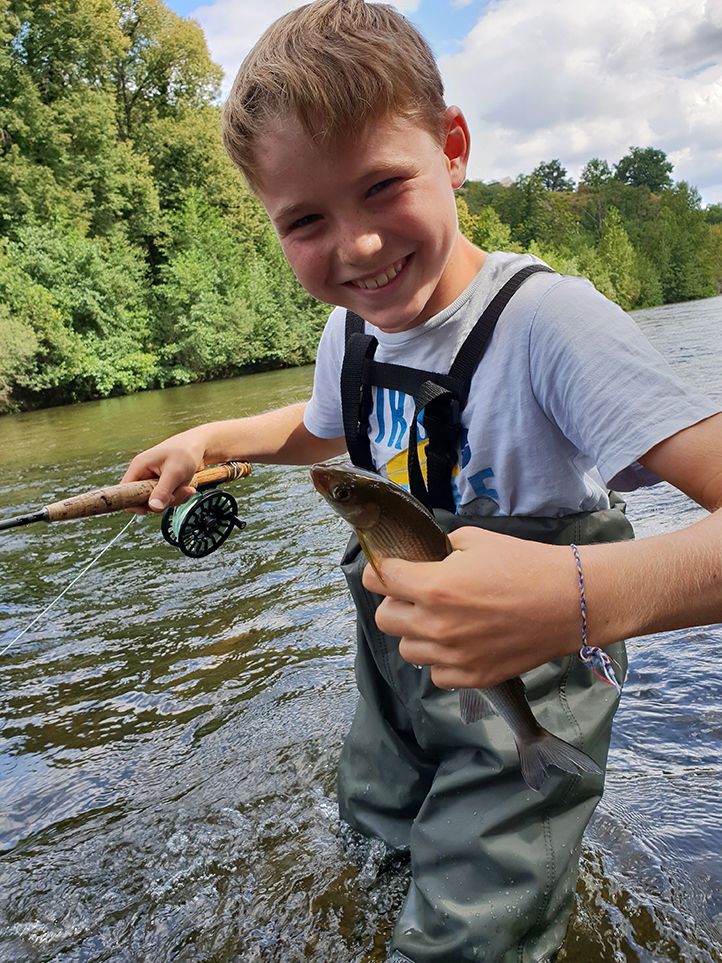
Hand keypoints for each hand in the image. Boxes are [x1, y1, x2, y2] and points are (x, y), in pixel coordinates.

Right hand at [121, 429, 206, 512]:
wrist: (199, 445)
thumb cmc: (186, 451)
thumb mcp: (175, 472)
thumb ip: (163, 490)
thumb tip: (153, 507)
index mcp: (139, 467)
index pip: (125, 491)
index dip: (132, 503)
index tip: (146, 510)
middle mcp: (143, 474)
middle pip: (143, 500)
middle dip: (163, 501)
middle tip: (177, 492)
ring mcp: (153, 480)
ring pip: (157, 501)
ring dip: (174, 499)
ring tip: (186, 488)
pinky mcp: (163, 485)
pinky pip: (166, 499)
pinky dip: (178, 497)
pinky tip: (187, 488)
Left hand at [361, 526, 581, 687]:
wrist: (570, 601)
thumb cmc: (526, 565)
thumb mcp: (475, 540)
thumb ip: (440, 550)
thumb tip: (423, 559)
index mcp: (434, 587)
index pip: (378, 580)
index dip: (381, 570)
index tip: (389, 570)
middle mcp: (437, 625)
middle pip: (384, 619)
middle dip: (395, 603)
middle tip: (417, 594)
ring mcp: (454, 656)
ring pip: (408, 649)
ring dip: (416, 633)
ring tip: (441, 620)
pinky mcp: (474, 677)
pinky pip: (436, 674)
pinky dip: (442, 660)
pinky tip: (460, 643)